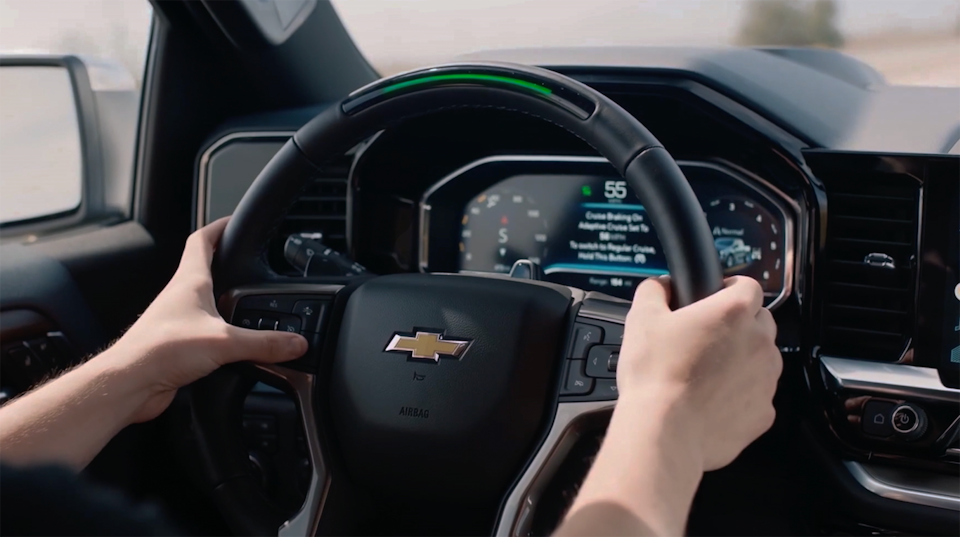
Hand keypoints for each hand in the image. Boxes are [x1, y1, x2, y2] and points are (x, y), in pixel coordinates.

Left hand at [108, 217, 307, 422]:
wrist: (130, 384)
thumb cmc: (160, 350)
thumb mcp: (224, 342)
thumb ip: (264, 343)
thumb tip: (296, 342)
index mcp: (190, 282)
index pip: (203, 240)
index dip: (220, 227)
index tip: (236, 221)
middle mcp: (181, 297)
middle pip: (205, 269)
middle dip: (228, 263)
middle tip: (249, 261)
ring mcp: (178, 321)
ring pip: (206, 302)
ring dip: (226, 299)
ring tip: (250, 302)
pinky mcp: (179, 346)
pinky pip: (206, 332)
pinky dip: (223, 333)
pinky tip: (237, 347)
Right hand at [617, 275, 780, 470]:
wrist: (664, 433)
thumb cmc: (654, 377)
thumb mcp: (641, 319)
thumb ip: (655, 290)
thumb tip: (661, 286)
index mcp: (733, 313)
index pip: (748, 285)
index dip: (729, 289)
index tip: (714, 298)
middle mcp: (758, 343)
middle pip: (760, 321)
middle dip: (737, 326)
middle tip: (705, 339)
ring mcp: (766, 380)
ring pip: (761, 360)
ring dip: (741, 361)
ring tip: (705, 374)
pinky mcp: (763, 413)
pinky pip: (756, 395)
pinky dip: (739, 395)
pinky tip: (710, 401)